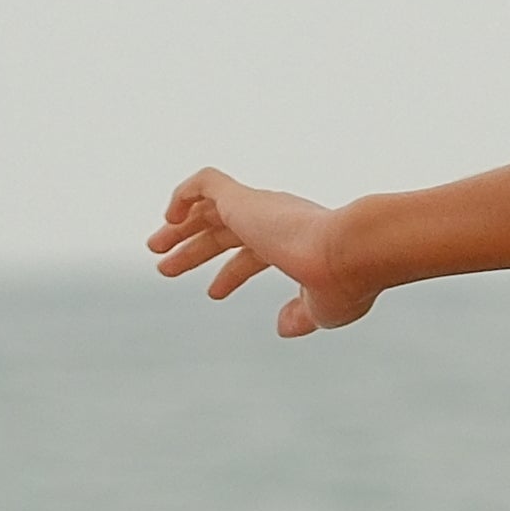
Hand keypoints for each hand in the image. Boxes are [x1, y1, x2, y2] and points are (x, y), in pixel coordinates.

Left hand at [149, 172, 373, 334]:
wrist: (354, 252)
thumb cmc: (347, 283)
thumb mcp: (321, 309)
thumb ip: (300, 315)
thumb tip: (280, 328)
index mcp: (296, 242)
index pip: (255, 253)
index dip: (231, 274)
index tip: (212, 293)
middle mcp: (277, 220)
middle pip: (225, 231)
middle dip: (195, 248)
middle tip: (165, 267)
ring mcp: (261, 207)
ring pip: (210, 207)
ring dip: (181, 226)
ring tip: (154, 246)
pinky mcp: (245, 198)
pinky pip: (206, 183)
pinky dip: (184, 193)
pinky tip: (169, 217)